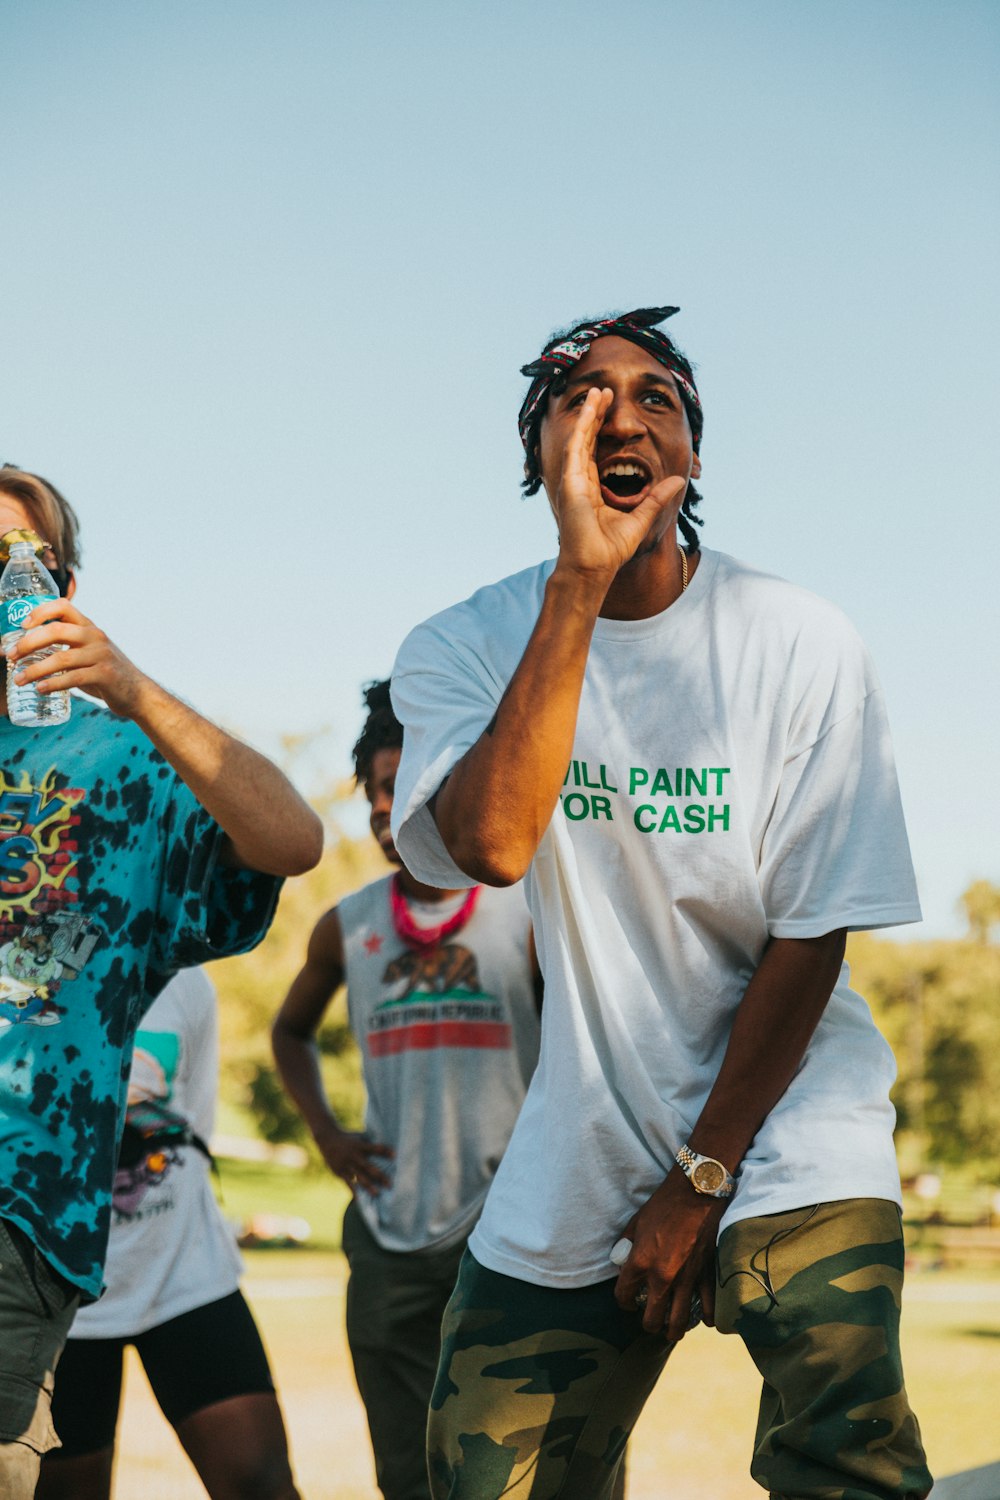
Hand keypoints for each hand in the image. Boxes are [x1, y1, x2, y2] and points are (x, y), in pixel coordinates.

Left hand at [7, 599, 147, 717]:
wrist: (137, 692)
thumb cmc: (105, 672)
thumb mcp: (88, 652)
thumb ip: (66, 647)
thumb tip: (27, 651)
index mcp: (88, 627)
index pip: (63, 606)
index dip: (40, 611)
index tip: (22, 625)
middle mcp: (95, 636)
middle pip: (56, 631)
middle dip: (28, 643)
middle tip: (11, 656)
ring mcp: (101, 655)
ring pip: (61, 658)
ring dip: (35, 669)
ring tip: (19, 679)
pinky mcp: (105, 675)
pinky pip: (73, 678)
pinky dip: (53, 684)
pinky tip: (40, 689)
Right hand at [314, 1121, 393, 1194]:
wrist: (326, 1139)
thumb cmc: (347, 1137)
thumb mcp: (358, 1136)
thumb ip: (370, 1142)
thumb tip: (386, 1143)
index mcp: (359, 1145)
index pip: (375, 1148)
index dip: (385, 1151)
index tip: (396, 1156)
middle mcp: (353, 1156)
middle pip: (369, 1167)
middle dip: (380, 1176)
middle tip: (390, 1185)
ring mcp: (346, 1165)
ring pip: (359, 1177)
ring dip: (369, 1186)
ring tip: (377, 1194)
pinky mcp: (340, 1172)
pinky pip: (348, 1184)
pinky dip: (354, 1192)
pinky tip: (360, 1200)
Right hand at [553, 388, 685, 585]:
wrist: (594, 566)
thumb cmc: (610, 550)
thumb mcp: (642, 517)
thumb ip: (657, 498)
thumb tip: (678, 481)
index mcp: (593, 488)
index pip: (596, 451)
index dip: (602, 429)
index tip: (610, 410)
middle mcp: (581, 481)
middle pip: (587, 439)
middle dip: (595, 415)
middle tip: (604, 392)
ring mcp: (574, 480)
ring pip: (581, 438)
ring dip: (589, 414)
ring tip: (598, 392)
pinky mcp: (571, 481)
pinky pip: (577, 447)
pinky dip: (583, 426)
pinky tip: (590, 408)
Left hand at [613, 1167, 725, 1341]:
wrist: (697, 1192)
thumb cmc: (664, 1205)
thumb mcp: (636, 1223)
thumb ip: (626, 1246)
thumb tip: (621, 1263)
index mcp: (641, 1262)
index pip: (624, 1296)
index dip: (622, 1302)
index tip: (627, 1301)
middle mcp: (663, 1277)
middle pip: (652, 1319)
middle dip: (648, 1324)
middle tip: (649, 1320)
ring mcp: (687, 1279)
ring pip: (679, 1322)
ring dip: (673, 1330)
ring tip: (670, 1330)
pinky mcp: (707, 1275)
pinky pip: (709, 1307)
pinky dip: (707, 1317)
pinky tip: (704, 1319)